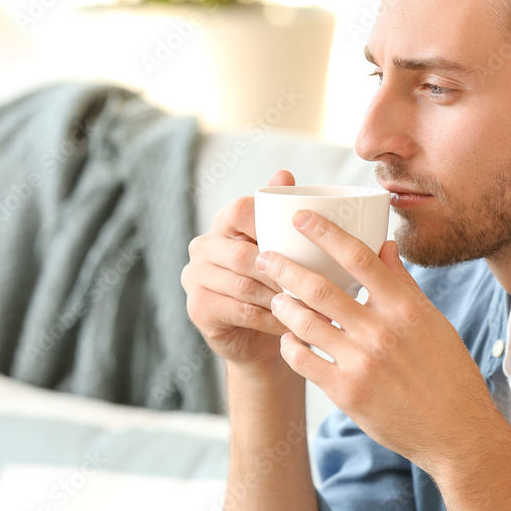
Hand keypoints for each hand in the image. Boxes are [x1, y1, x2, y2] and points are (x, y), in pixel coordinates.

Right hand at [182, 169, 298, 373]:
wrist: (260, 337)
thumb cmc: (277, 283)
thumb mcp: (284, 246)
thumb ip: (280, 211)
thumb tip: (284, 173)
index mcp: (223, 224)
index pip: (239, 210)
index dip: (268, 224)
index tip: (303, 240)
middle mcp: (202, 246)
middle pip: (243, 254)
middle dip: (281, 271)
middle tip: (315, 284)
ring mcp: (194, 277)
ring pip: (244, 285)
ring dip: (280, 297)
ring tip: (310, 306)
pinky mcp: (197, 308)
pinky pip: (241, 311)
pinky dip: (270, 318)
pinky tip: (291, 323)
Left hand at [257, 211, 502, 474]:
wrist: (455, 430)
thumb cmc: (448, 371)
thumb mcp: (433, 320)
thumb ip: (403, 283)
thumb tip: (384, 246)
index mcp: (405, 307)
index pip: (358, 257)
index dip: (325, 233)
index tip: (301, 219)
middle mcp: (381, 331)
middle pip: (320, 287)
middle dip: (285, 268)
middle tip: (265, 256)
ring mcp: (362, 363)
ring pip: (306, 322)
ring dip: (283, 305)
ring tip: (274, 297)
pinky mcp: (346, 393)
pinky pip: (304, 361)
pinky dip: (291, 345)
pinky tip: (289, 337)